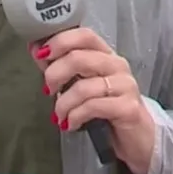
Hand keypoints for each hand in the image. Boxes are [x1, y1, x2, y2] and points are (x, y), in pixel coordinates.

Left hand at [32, 28, 155, 173]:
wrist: (136, 138)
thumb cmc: (105, 107)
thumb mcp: (81, 83)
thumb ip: (59, 66)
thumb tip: (35, 48)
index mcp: (105, 54)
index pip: (84, 35)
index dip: (60, 41)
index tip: (41, 54)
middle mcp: (117, 65)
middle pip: (79, 58)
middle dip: (55, 74)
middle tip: (48, 90)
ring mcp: (126, 86)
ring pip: (84, 86)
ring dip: (63, 103)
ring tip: (59, 115)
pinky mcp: (128, 108)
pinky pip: (93, 106)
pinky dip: (75, 116)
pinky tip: (71, 124)